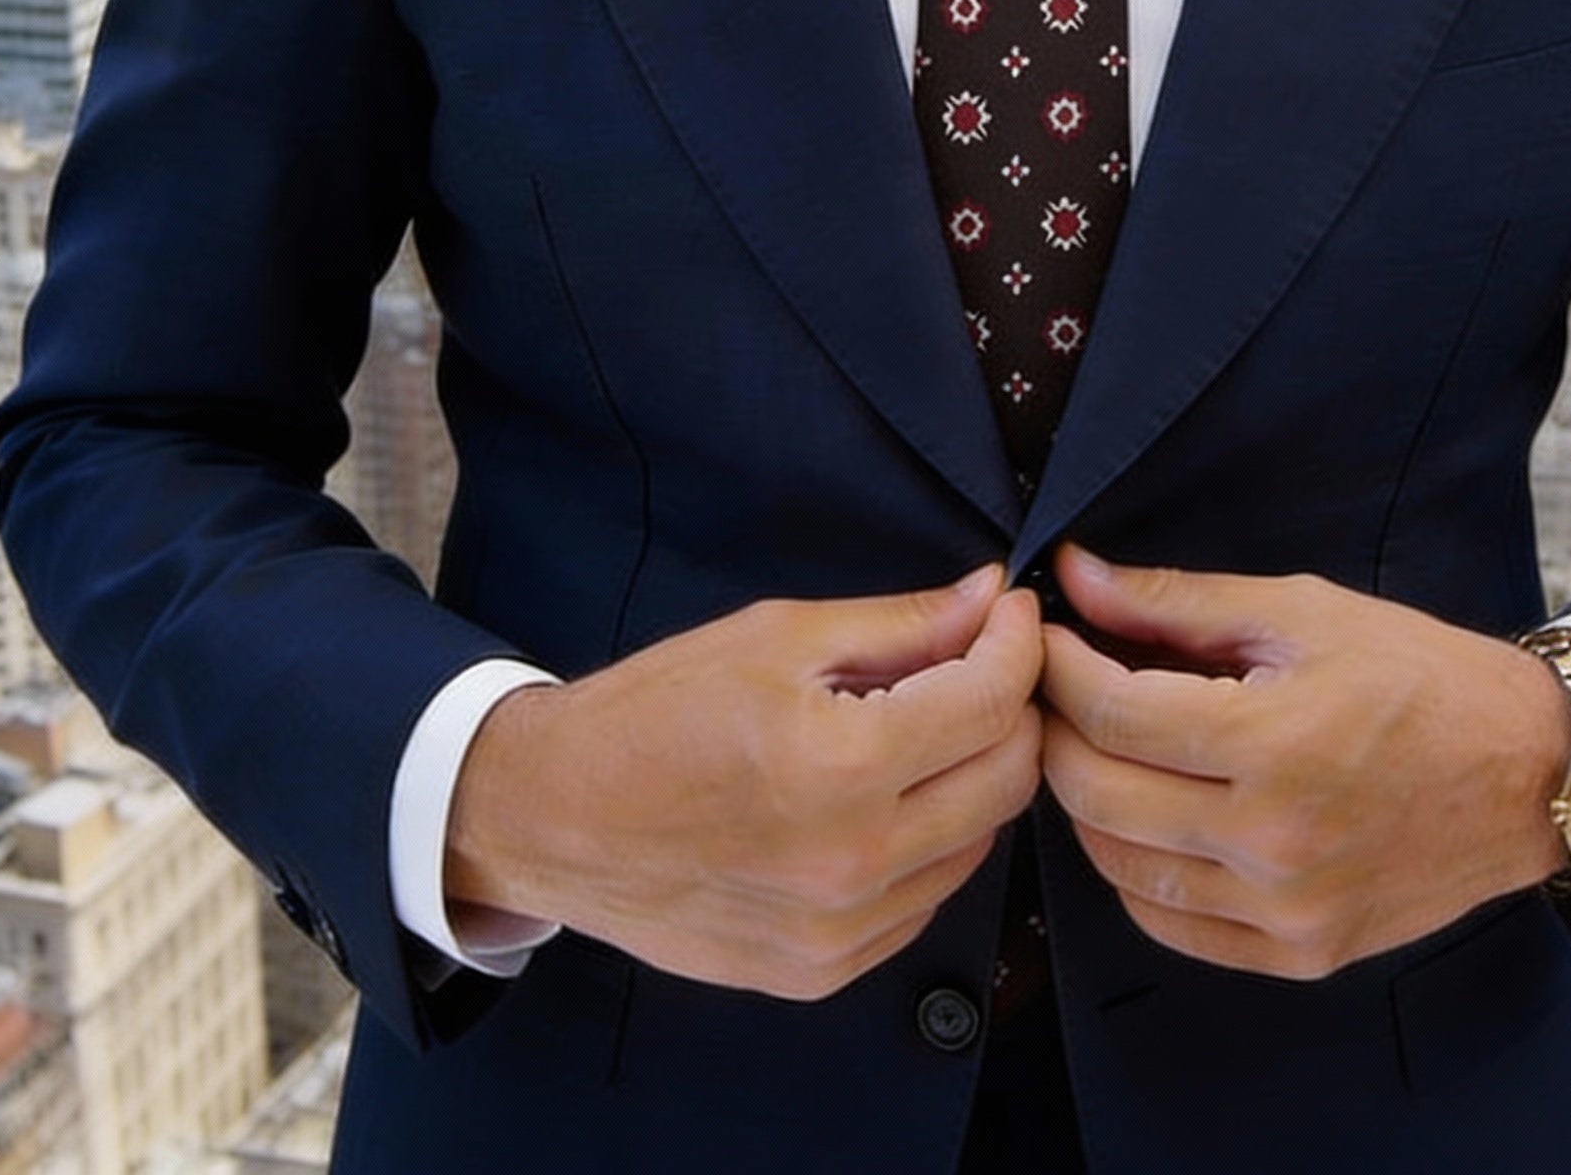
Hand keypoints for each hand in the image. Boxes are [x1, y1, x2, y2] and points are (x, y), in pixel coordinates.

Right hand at [444, 563, 1042, 1000]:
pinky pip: (926, 899)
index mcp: (841, 765)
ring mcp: (840, 931)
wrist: (553, 818)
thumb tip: (991, 597)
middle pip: (1009, 777)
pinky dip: (928, 842)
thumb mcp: (777, 637)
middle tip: (977, 664)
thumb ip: (900, 623)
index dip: (1017, 642)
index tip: (1010, 613)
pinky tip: (882, 799)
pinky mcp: (823, 972)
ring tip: (921, 729)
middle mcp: (853, 861)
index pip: (992, 701)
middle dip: (1010, 707)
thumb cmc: (655, 712)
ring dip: (972, 776)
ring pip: (979, 842)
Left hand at [1039, 544, 1570, 979]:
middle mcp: (1273, 841)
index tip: (1047, 635)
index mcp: (1273, 744)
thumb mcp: (1301, 612)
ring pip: (1119, 867)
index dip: (1059, 667)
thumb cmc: (1421, 676)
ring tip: (1098, 746)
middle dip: (1057, 730)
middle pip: (1097, 794)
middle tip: (1057, 687)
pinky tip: (1144, 818)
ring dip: (1087, 802)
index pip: (1111, 713)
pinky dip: (1134, 872)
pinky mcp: (1301, 953)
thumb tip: (1076, 575)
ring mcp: (1286, 910)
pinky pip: (1171, 924)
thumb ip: (1177, 601)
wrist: (1530, 773)